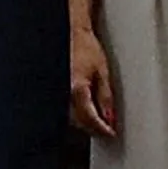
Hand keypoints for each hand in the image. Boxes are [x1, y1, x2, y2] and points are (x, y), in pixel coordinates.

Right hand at [67, 26, 121, 140]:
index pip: (90, 118)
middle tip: (108, 128)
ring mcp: (58, 93)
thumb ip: (106, 98)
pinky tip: (87, 111)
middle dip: (94, 128)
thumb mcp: (103, 72)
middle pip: (80, 122)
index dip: (102, 128)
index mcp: (77, 88)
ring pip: (72, 119)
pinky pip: (67, 110)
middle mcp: (64, 93)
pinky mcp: (57, 91)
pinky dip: (78, 114)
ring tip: (100, 120)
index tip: (111, 133)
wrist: (72, 35)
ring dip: (86, 123)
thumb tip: (110, 118)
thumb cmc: (86, 48)